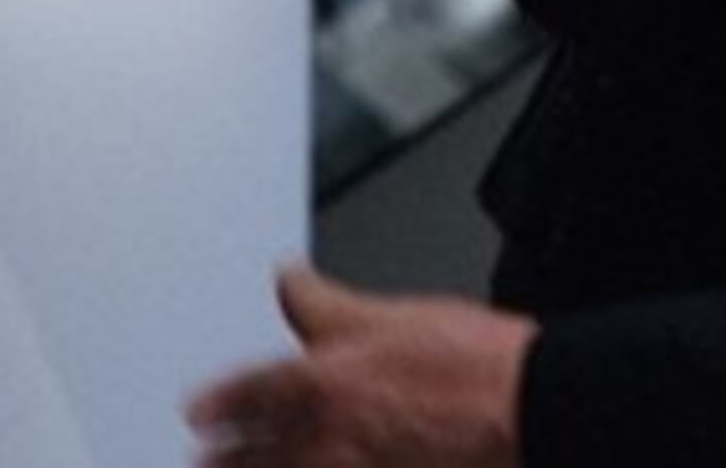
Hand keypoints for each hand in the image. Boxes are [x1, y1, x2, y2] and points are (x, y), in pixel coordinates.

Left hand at [187, 264, 531, 467]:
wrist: (528, 409)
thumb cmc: (474, 363)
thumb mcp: (387, 313)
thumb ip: (322, 301)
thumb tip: (286, 275)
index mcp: (322, 380)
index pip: (250, 391)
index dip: (218, 401)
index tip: (197, 411)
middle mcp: (326, 438)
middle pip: (254, 453)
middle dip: (224, 457)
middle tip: (200, 459)